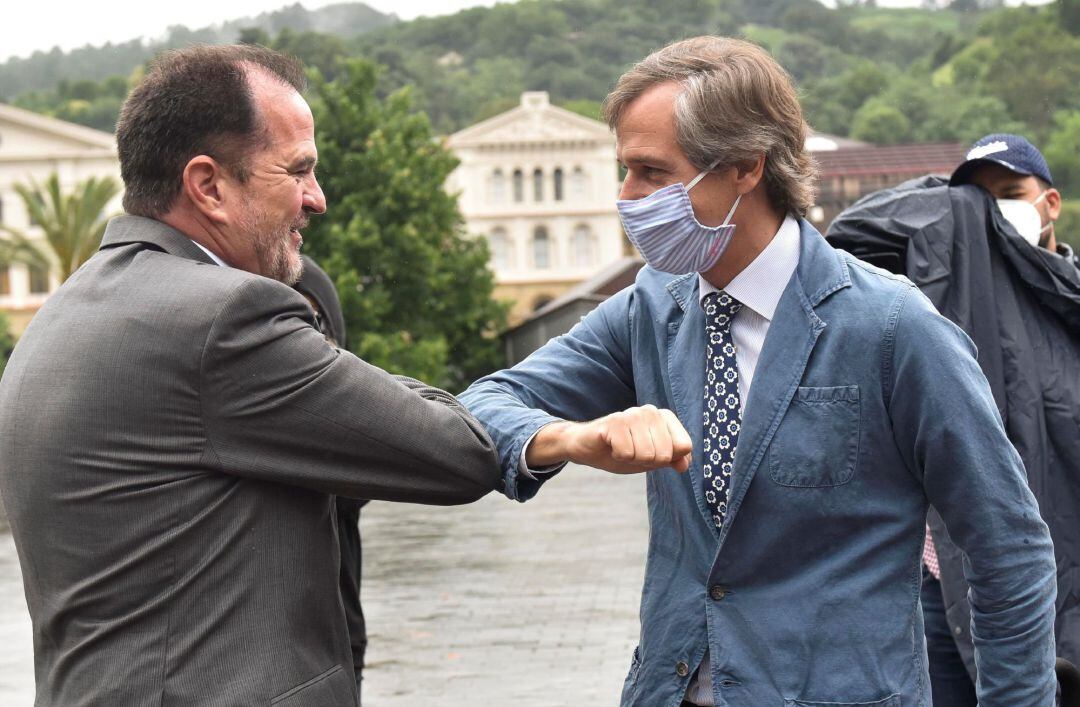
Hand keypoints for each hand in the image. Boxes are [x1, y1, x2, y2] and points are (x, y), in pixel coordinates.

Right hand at [527, 405, 691, 473]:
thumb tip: (685, 465)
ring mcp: (632, 414)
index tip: (649, 452)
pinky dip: (618, 456)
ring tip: (620, 448)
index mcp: (664, 417)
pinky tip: (610, 446)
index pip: (684, 446)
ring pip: (647, 455)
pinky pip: (627, 453)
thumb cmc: (621, 451)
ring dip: (631, 459)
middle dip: (647, 461)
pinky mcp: (614, 421)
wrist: (587, 449)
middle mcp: (651, 411)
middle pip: (666, 454)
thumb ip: (672, 459)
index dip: (666, 458)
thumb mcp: (651, 459)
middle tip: (631, 452)